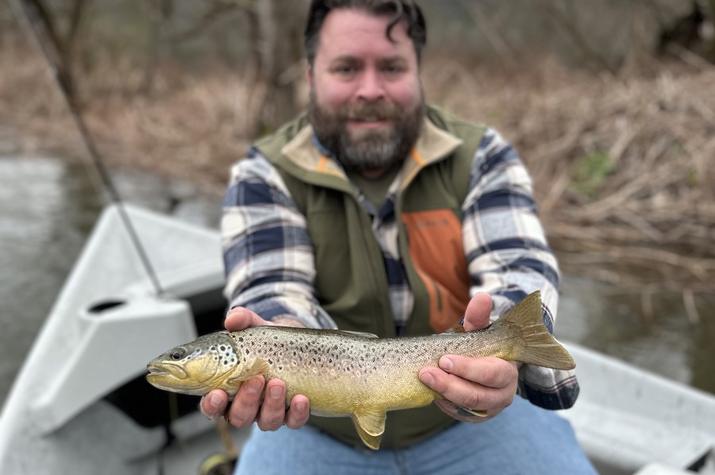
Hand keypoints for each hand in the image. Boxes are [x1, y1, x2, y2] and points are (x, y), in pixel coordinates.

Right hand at [199, 307, 310, 429]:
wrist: (295, 343)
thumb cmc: (265, 341)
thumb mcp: (254, 327)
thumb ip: (241, 320)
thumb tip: (232, 319)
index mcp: (227, 390)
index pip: (212, 406)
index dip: (212, 405)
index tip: (217, 393)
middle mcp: (247, 406)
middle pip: (239, 417)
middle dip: (247, 400)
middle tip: (256, 379)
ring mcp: (269, 412)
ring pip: (266, 422)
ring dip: (271, 405)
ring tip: (278, 383)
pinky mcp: (292, 414)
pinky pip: (294, 421)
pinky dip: (297, 413)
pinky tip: (301, 398)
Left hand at [419, 293, 517, 421]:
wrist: (488, 363)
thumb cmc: (484, 345)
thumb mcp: (482, 330)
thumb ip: (479, 316)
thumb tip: (482, 297)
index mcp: (508, 371)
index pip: (491, 373)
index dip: (468, 368)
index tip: (444, 359)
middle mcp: (502, 394)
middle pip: (476, 395)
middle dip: (450, 384)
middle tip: (426, 372)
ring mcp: (489, 408)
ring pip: (466, 406)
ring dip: (444, 393)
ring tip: (425, 380)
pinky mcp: (476, 416)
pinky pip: (459, 413)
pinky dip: (445, 404)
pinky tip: (431, 392)